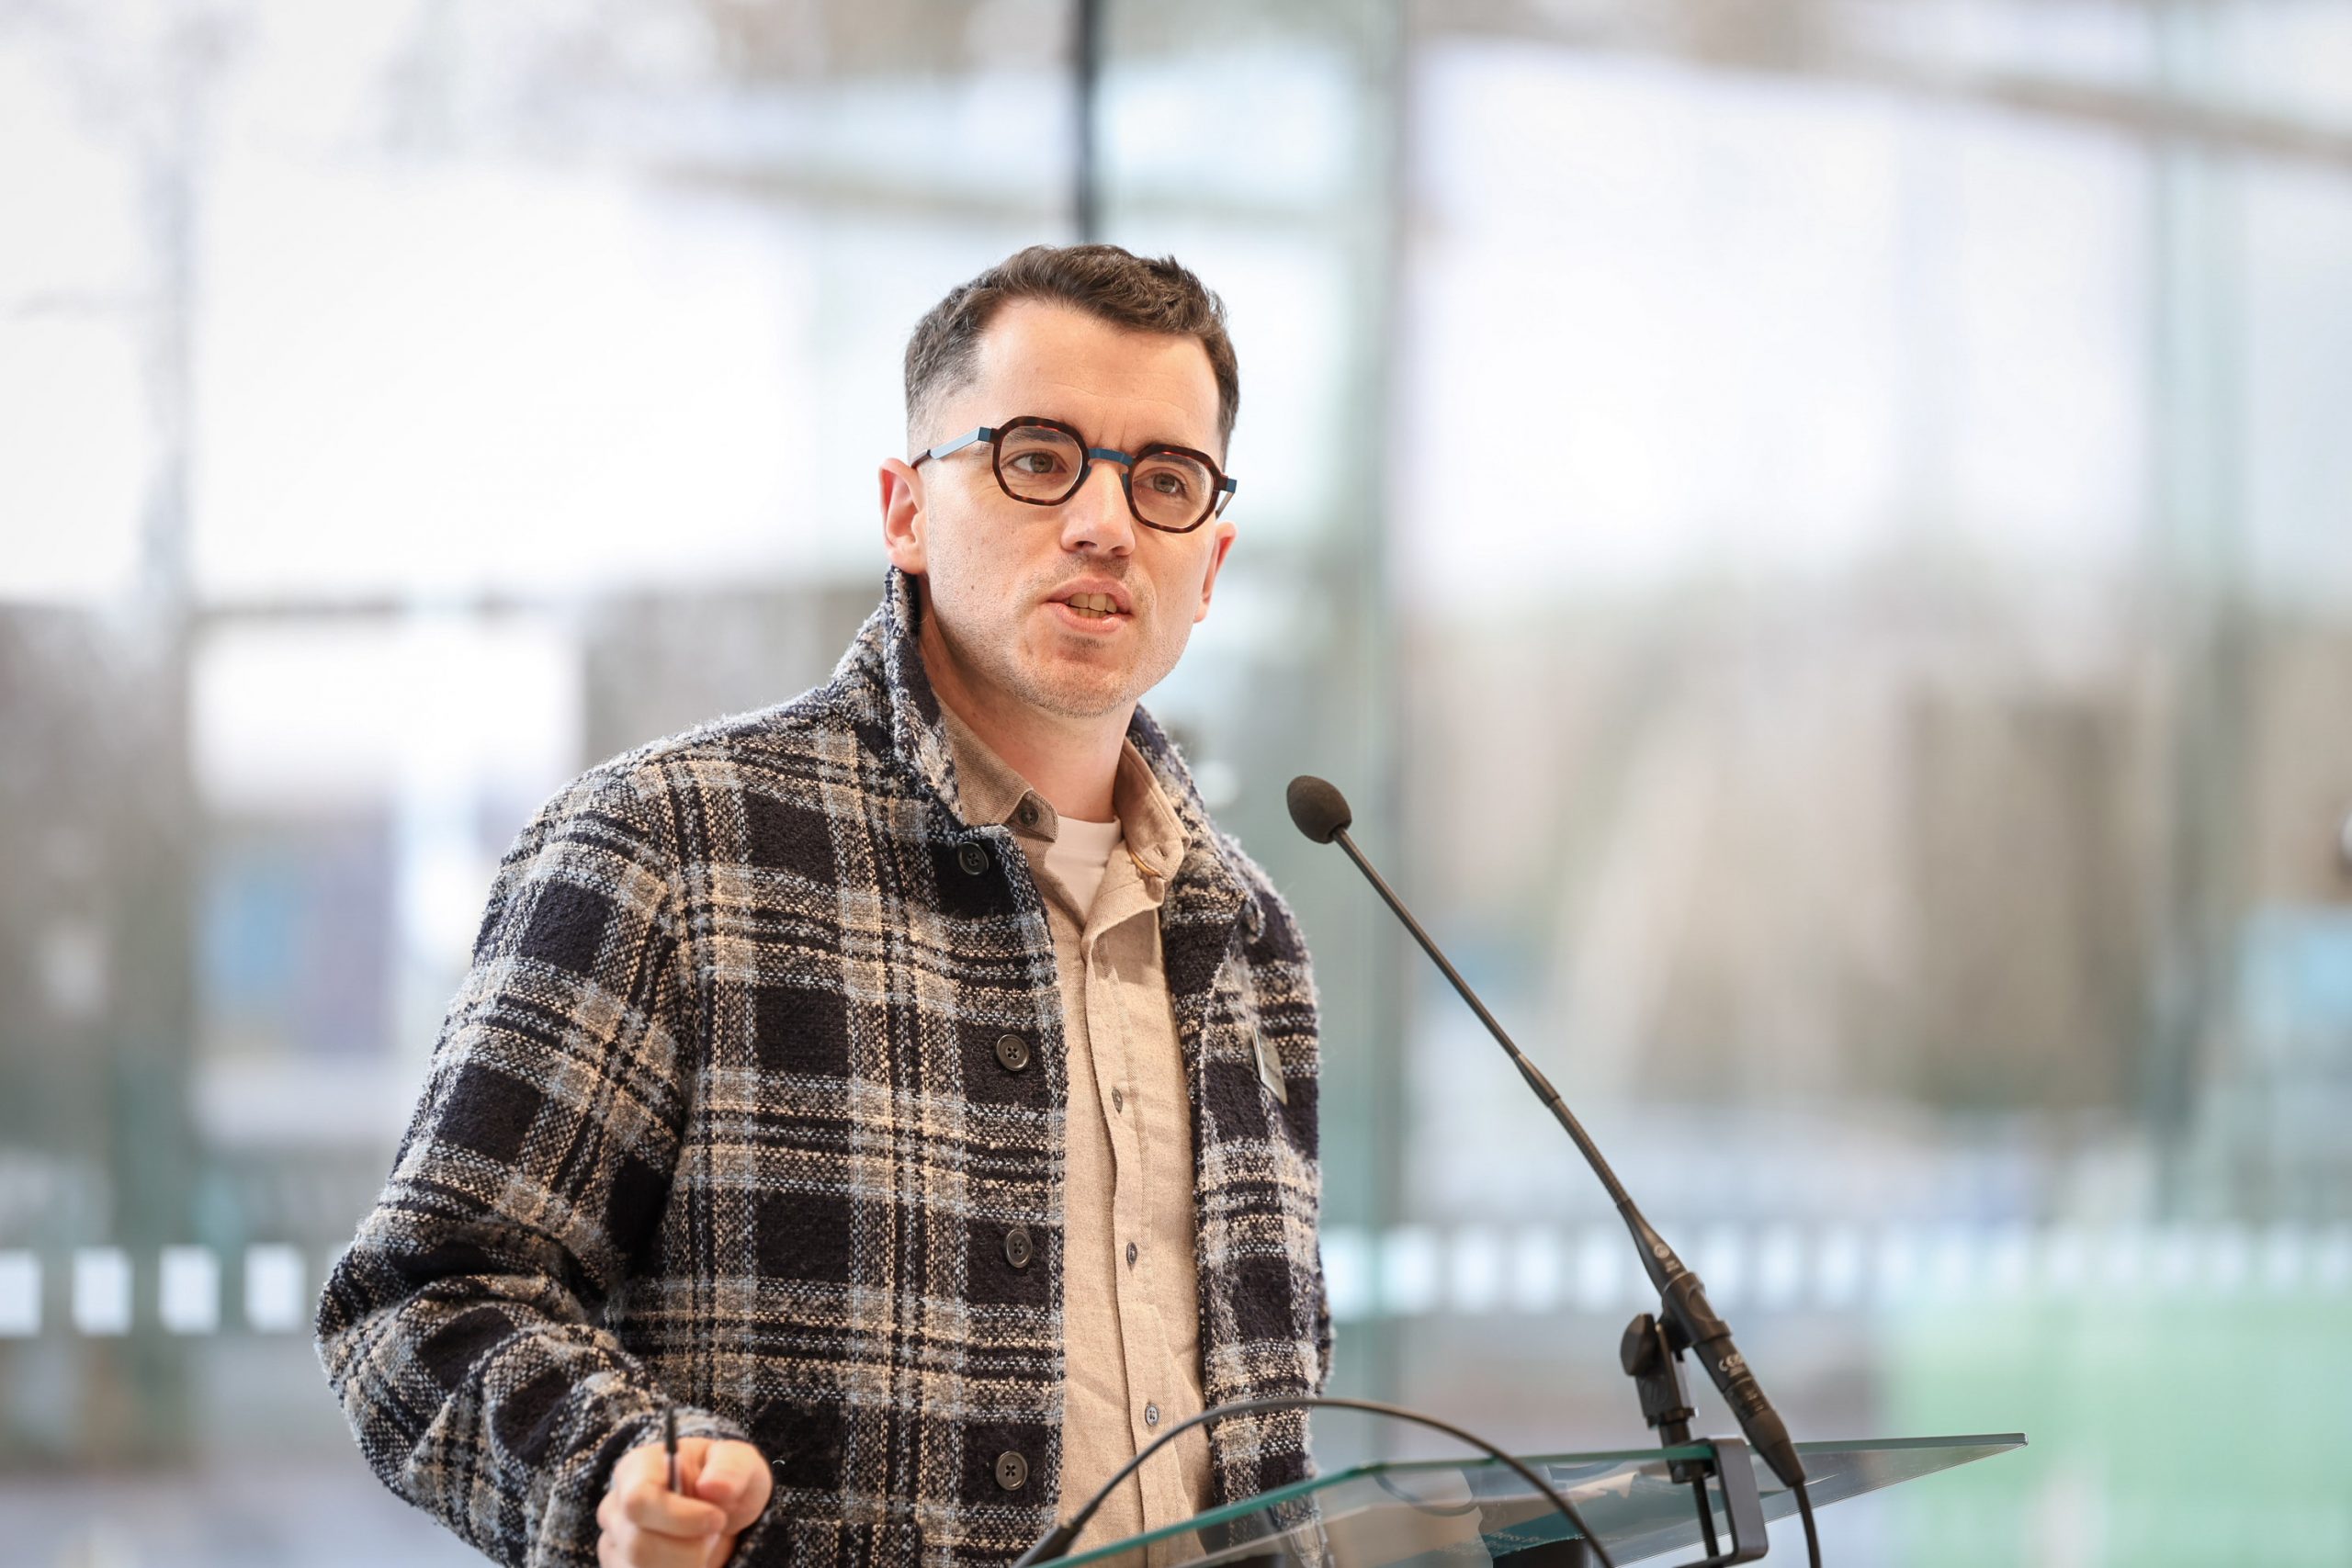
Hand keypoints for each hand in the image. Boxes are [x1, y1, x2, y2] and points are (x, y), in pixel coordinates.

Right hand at [596, 1435, 771, 1567]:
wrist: (723, 1512)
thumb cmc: (726, 1481)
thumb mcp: (740, 1462)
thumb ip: (730, 1468)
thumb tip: (712, 1486)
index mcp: (637, 1468)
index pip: (639, 1501)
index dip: (678, 1517)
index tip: (717, 1520)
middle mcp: (616, 1507)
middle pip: (639, 1545)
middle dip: (690, 1548)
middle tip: (715, 1532)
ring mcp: (614, 1543)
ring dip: (688, 1564)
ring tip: (704, 1544)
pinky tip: (690, 1559)